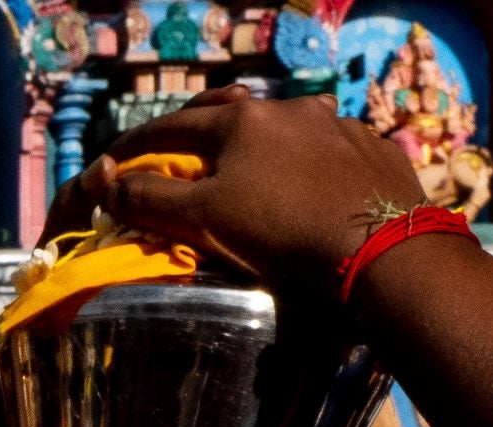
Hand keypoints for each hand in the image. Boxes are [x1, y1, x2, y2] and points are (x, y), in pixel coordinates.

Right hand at [55, 88, 436, 287]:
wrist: (382, 250)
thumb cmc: (281, 232)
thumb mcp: (203, 219)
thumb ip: (151, 199)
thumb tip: (111, 185)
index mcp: (242, 122)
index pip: (172, 127)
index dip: (135, 146)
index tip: (112, 163)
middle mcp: (290, 110)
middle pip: (231, 116)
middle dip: (201, 133)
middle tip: (183, 154)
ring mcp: (337, 125)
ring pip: (284, 130)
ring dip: (260, 147)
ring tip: (252, 172)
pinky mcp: (373, 149)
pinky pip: (327, 149)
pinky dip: (305, 162)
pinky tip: (307, 185)